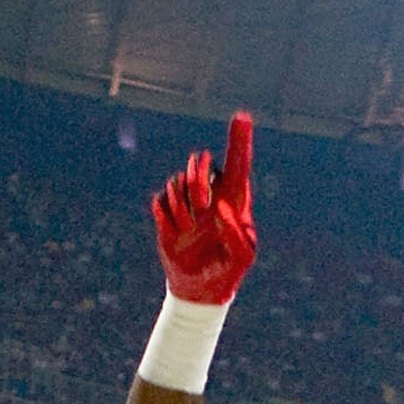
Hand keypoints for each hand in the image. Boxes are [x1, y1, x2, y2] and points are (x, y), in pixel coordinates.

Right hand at [152, 110, 256, 305]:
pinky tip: (176, 231)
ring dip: (182, 206)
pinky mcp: (167, 211)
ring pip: (178, 180)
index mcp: (235, 198)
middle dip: (198, 182)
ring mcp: (188, 200)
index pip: (239, 163)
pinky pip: (160, 198)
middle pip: (200, 163)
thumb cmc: (228, 270)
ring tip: (189, 228)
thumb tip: (220, 208)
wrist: (200, 287)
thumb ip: (237, 235)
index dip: (239, 140)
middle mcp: (211, 192)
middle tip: (203, 207)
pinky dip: (166, 215)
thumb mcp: (242, 259)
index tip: (242, 116)